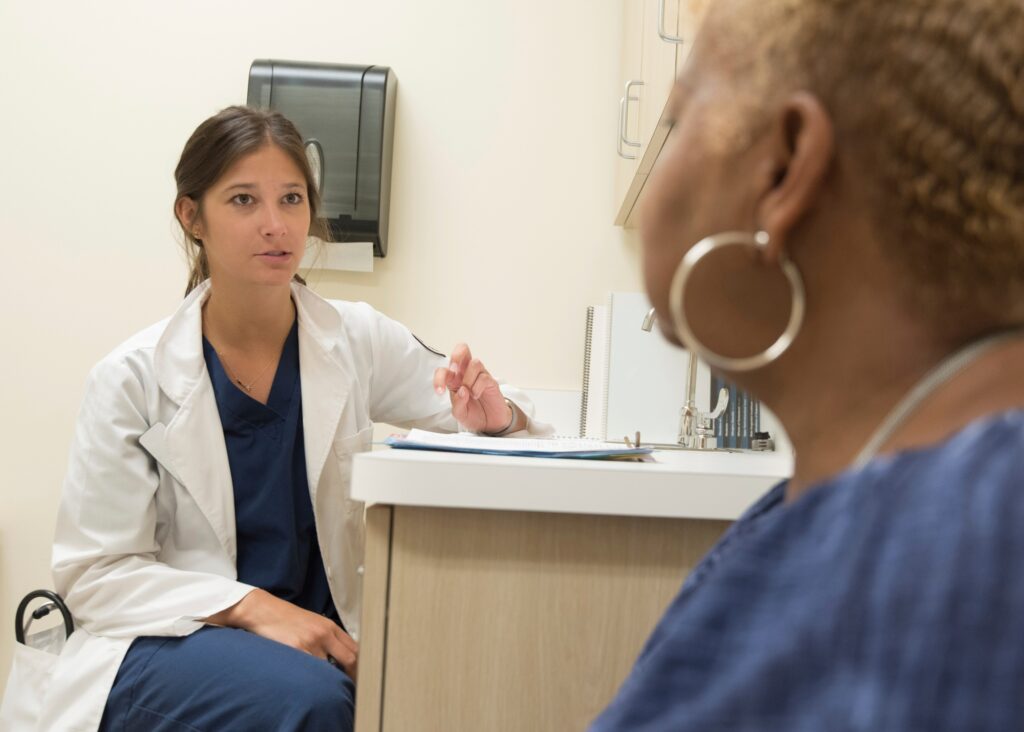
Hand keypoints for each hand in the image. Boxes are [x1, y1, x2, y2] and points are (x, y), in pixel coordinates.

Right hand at [205, 589, 358, 679]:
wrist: (264, 611)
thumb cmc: (286, 618)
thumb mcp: (312, 623)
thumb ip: (327, 637)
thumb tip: (341, 657)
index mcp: (330, 626)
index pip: (355, 648)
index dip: (360, 665)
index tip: (359, 676)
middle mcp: (324, 633)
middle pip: (350, 658)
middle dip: (352, 675)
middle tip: (350, 685)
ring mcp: (311, 641)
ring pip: (330, 668)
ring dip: (329, 678)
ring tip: (324, 682)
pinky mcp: (297, 649)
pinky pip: (312, 669)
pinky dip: (313, 677)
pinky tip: (309, 677)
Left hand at [432, 343, 514, 433]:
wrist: (490, 424)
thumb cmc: (474, 414)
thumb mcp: (460, 414)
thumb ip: (458, 404)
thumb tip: (462, 391)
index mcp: (455, 380)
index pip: (444, 370)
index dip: (439, 378)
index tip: (440, 391)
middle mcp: (466, 374)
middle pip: (462, 350)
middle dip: (456, 356)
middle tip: (455, 371)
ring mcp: (480, 376)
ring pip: (474, 363)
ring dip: (469, 379)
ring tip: (470, 393)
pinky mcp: (491, 382)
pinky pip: (484, 377)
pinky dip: (478, 387)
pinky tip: (476, 395)